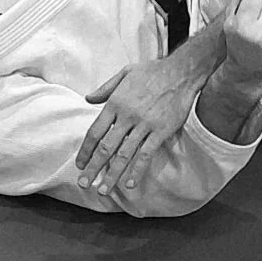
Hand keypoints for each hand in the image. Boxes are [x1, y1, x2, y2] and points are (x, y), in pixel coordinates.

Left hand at [76, 24, 221, 193]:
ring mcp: (144, 125)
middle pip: (106, 147)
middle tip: (84, 183)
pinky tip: (130, 183)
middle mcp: (127, 116)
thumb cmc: (153, 71)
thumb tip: (88, 99)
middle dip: (93, 168)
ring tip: (103, 189)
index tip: (80, 164)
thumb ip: (105, 88)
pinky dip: (137, 170)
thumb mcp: (125, 73)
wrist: (181, 72)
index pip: (95, 132)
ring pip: (124, 155)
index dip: (86, 150)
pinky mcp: (161, 131)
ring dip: (112, 174)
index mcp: (115, 103)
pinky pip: (146, 154)